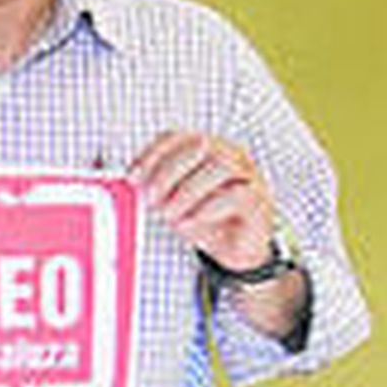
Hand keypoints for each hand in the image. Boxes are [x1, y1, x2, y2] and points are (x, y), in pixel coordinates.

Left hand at [127, 131, 276, 270]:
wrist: (235, 249)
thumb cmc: (203, 219)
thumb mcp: (170, 204)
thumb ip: (151, 191)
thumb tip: (127, 186)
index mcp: (204, 150)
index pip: (177, 137)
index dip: (152, 154)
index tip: (132, 177)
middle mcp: (228, 155)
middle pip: (200, 145)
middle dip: (169, 171)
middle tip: (150, 198)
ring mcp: (248, 175)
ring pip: (221, 167)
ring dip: (188, 191)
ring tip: (169, 215)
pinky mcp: (259, 200)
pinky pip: (239, 194)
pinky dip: (209, 207)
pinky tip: (190, 221)